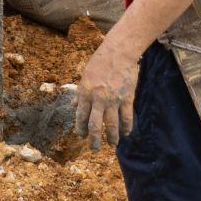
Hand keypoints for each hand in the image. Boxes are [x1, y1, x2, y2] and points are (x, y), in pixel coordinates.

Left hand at [74, 33, 140, 151]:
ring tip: (112, 144)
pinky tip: (126, 133)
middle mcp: (98, 98)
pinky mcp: (127, 98)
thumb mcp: (85, 76)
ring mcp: (113, 99)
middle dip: (94, 140)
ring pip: (112, 126)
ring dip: (112, 138)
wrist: (119, 51)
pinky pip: (127, 118)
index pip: (80, 116)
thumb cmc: (100, 62)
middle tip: (94, 148)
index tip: (82, 136)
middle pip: (95, 126)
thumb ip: (80, 93)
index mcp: (85, 92)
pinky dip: (126, 128)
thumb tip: (73, 106)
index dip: (80, 129)